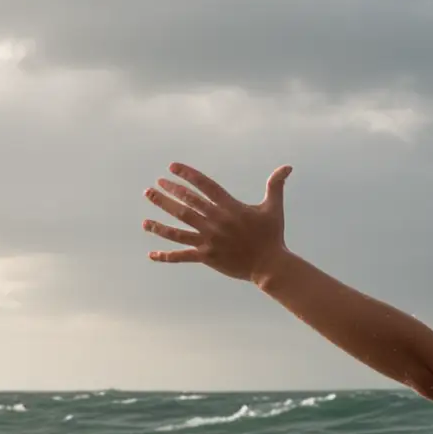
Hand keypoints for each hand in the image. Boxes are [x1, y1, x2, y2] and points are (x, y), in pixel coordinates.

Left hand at [142, 163, 292, 281]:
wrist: (272, 266)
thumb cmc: (273, 236)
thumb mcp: (274, 208)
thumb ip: (275, 186)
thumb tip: (288, 167)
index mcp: (230, 207)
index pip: (204, 186)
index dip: (187, 174)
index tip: (171, 167)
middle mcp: (216, 222)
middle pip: (186, 204)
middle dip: (168, 194)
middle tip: (153, 187)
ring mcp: (210, 240)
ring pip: (178, 229)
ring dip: (159, 224)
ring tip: (144, 220)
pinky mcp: (208, 257)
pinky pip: (184, 256)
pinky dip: (167, 256)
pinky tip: (152, 254)